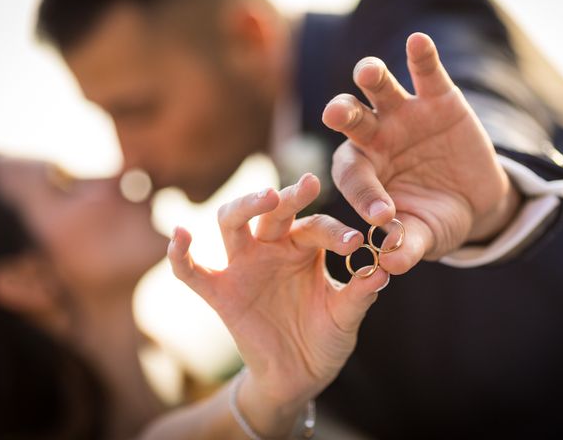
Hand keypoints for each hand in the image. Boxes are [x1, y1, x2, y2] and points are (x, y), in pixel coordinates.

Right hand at [167, 173, 387, 436]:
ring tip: (264, 198)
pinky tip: (179, 235)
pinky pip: (192, 271)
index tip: (357, 244)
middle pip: (273, 212)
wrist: (299, 376)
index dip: (336, 233)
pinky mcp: (220, 293)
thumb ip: (359, 295)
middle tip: (307, 185)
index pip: (317, 227)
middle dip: (288, 196)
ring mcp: (243, 267)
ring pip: (233, 223)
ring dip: (244, 206)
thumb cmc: (324, 339)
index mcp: (305, 248)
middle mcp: (272, 248)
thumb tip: (383, 272)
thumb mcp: (344, 318)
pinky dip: (181, 255)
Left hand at [322, 32, 520, 273]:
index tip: (383, 216)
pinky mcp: (438, 98)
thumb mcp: (424, 236)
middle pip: (351, 121)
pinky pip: (426, 73)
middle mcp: (376, 138)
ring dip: (372, 78)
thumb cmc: (435, 219)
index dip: (365, 194)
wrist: (472, 201)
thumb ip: (407, 245)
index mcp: (364, 172)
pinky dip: (422, 57)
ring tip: (368, 72)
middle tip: (334, 114)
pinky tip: (418, 41)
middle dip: (343, 116)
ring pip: (379, 90)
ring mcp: (404, 115)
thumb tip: (391, 264)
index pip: (354, 176)